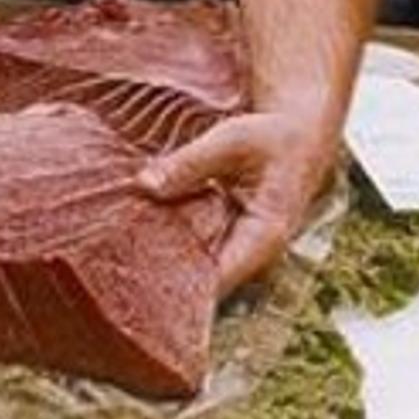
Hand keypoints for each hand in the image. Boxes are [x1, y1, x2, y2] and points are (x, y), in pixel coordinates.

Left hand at [137, 110, 336, 298]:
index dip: (177, 284)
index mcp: (262, 239)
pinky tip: (143, 226)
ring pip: (197, 261)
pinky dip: (174, 235)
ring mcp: (240, 245)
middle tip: (119, 260)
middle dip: (163, 270)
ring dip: (166, 253)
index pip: (215, 281)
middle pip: (202, 277)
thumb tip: (144, 184)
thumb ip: (189, 164)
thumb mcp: (230, 141)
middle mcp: (253, 253)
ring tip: (124, 244)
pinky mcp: (228, 233)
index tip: (136, 277)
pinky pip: (197, 243)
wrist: (299, 133)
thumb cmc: (272, 137)